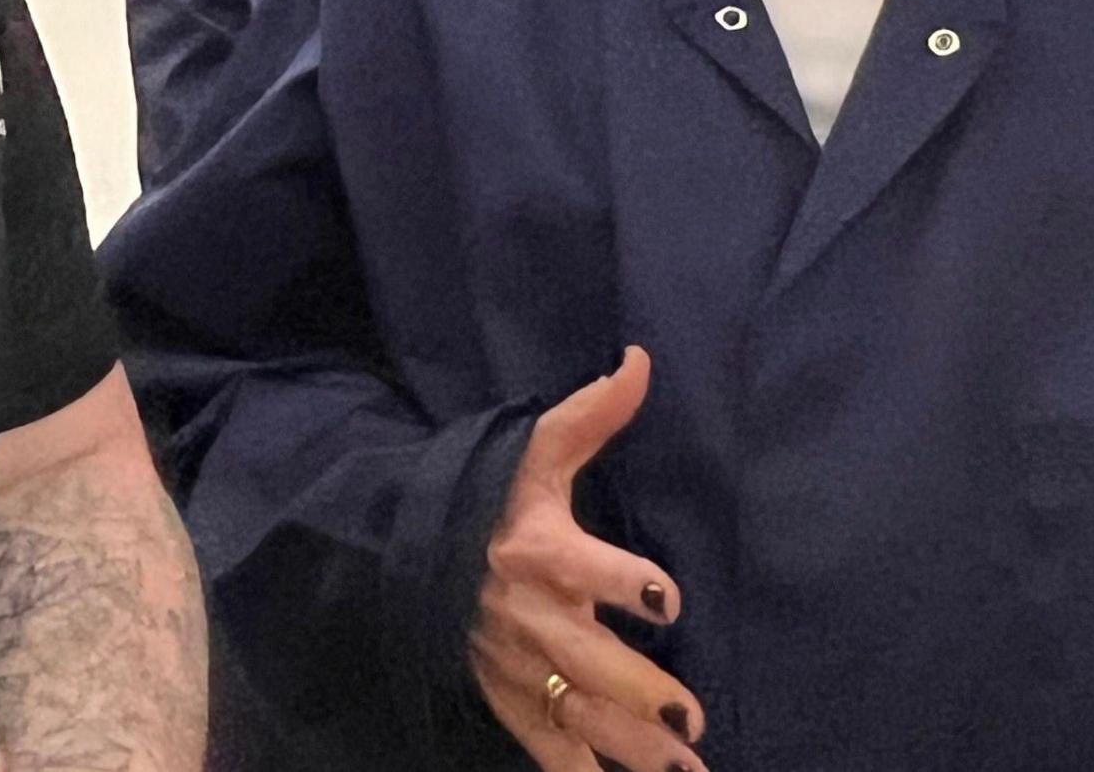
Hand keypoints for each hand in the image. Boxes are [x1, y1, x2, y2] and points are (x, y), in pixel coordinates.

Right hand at [470, 349, 706, 771]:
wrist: (404, 549)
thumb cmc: (487, 499)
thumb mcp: (533, 454)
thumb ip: (591, 416)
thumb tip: (640, 361)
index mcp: (543, 551)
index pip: (588, 567)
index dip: (625, 583)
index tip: (666, 600)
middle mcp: (532, 615)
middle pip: (588, 659)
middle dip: (639, 690)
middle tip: (689, 713)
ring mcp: (518, 664)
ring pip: (577, 712)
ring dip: (631, 744)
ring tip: (683, 766)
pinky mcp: (508, 698)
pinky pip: (545, 746)